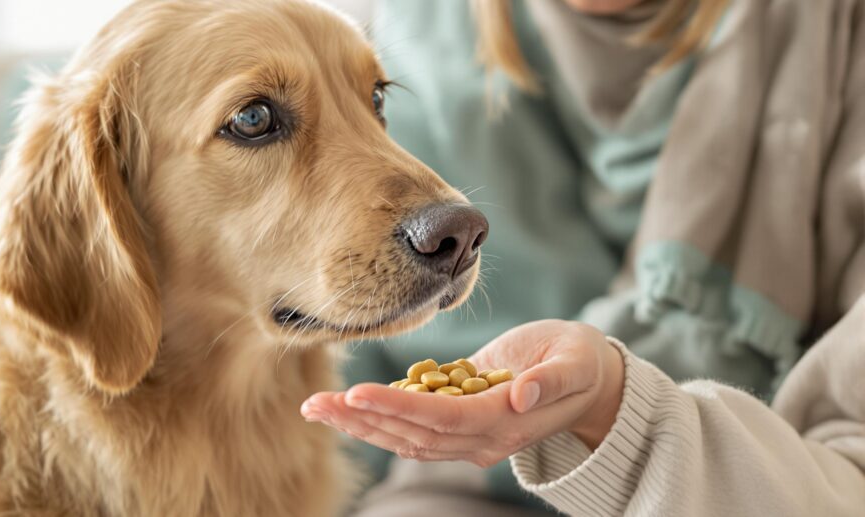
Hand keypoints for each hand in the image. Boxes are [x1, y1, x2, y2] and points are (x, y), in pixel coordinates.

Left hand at [300, 320, 624, 466]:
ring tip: (319, 408)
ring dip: (361, 425)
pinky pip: (413, 429)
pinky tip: (349, 408)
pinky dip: (379, 419)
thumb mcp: (578, 362)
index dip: (399, 409)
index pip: (443, 421)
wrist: (589, 382)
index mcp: (506, 423)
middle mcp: (482, 439)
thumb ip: (552, 380)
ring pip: (405, 438)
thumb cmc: (583, 363)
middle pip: (412, 435)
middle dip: (363, 420)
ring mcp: (469, 436)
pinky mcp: (460, 422)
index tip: (359, 394)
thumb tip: (520, 395)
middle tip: (316, 404)